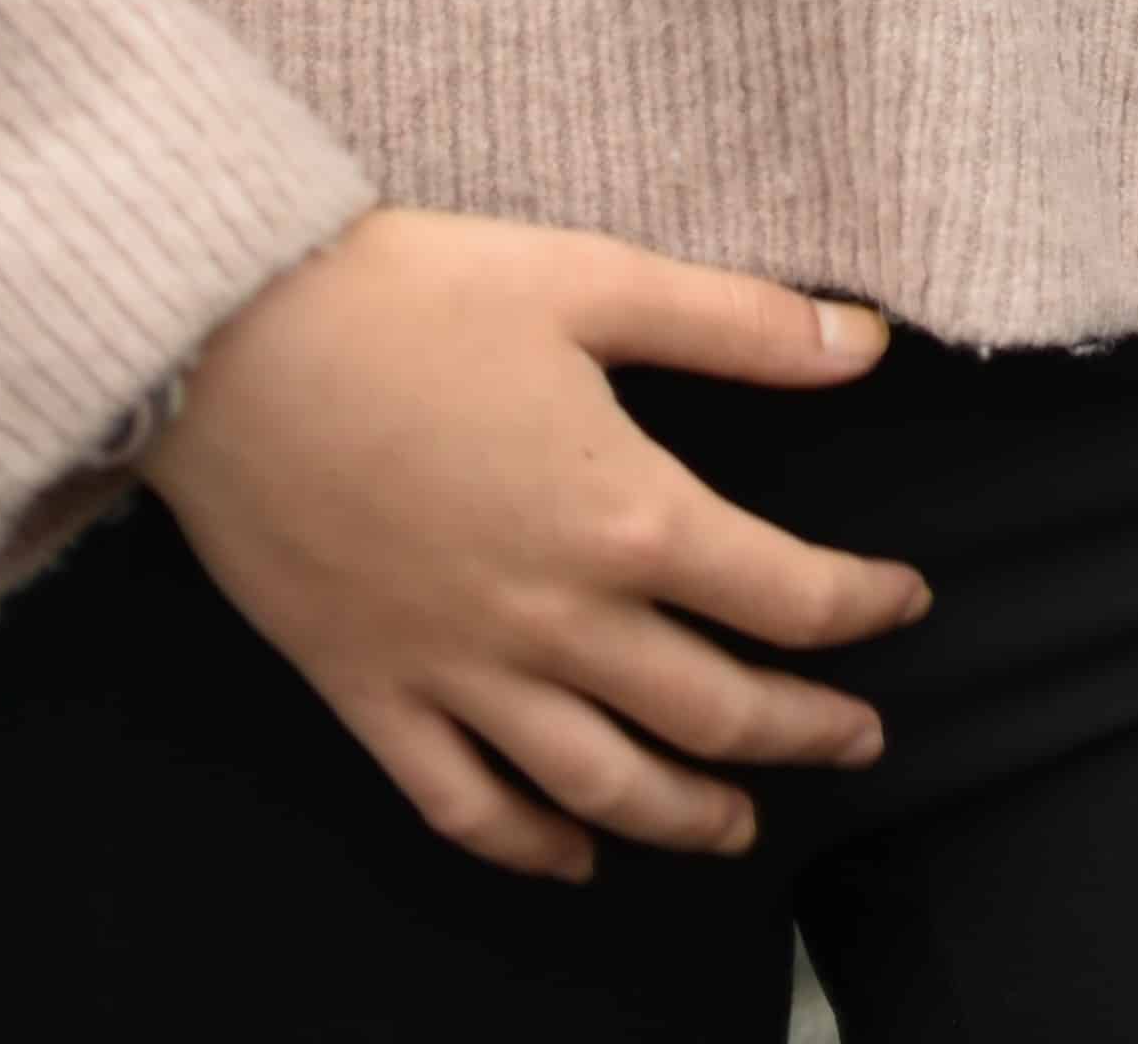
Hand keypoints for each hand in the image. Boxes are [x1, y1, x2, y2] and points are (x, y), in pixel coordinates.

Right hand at [143, 207, 930, 880]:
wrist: (233, 343)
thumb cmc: (418, 295)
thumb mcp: (597, 281)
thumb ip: (742, 325)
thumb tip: (871, 344)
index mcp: (625, 515)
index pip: (784, 594)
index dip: (861, 608)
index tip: (904, 604)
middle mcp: (554, 619)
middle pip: (711, 710)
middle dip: (801, 733)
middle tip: (858, 740)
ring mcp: (458, 671)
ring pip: (600, 785)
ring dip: (684, 816)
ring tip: (740, 826)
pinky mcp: (371, 694)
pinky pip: (462, 805)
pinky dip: (527, 847)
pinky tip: (571, 857)